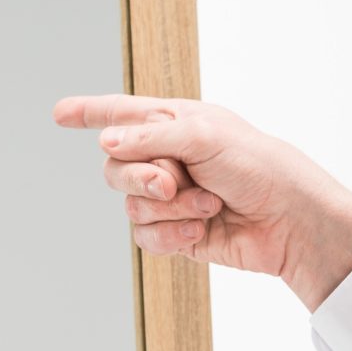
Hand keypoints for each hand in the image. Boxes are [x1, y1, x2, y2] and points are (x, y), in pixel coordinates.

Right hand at [51, 94, 351, 309]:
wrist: (291, 222)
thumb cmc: (261, 167)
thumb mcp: (205, 136)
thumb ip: (150, 136)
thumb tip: (105, 142)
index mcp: (175, 123)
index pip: (121, 114)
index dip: (89, 113)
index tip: (60, 113)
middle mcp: (168, 158)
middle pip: (115, 166)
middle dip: (141, 177)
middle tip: (174, 181)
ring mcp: (171, 198)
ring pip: (130, 206)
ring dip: (169, 209)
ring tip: (207, 206)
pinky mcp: (177, 234)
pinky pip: (145, 237)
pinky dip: (171, 235)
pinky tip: (200, 231)